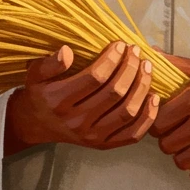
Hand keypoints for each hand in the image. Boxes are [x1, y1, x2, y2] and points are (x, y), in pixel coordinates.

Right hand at [4, 41, 158, 155]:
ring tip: (147, 67)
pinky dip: (148, 117)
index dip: (112, 59)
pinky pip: (132, 134)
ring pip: (127, 112)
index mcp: (59, 101)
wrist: (36, 124)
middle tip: (136, 51)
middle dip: (130, 68)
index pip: (95, 78)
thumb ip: (49, 63)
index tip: (120, 44)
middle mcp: (76, 122)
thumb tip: (67, 52)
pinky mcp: (103, 145)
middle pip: (114, 93)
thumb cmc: (40, 93)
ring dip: (142, 87)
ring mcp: (92, 136)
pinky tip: (154, 96)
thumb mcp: (35, 74)